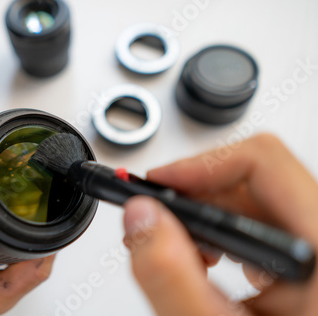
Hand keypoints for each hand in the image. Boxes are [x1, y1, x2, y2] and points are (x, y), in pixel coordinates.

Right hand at [123, 134, 317, 315]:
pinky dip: (221, 236)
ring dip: (205, 220)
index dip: (200, 166)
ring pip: (254, 200)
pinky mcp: (303, 262)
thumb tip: (140, 220)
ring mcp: (316, 252)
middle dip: (193, 198)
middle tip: (156, 225)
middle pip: (254, 179)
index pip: (262, 162)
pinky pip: (260, 225)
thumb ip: (170, 277)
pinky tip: (207, 265)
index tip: (156, 188)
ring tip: (181, 255)